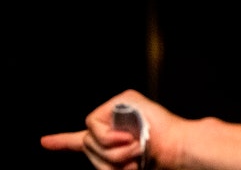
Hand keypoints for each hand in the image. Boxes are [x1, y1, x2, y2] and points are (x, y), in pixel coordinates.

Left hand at [41, 89, 181, 169]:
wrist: (173, 148)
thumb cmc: (155, 160)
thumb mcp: (121, 166)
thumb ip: (104, 162)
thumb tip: (84, 144)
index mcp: (114, 138)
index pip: (83, 139)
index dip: (62, 141)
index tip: (45, 142)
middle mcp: (114, 121)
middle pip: (86, 144)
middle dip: (104, 159)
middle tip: (131, 160)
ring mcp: (119, 108)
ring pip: (89, 137)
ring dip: (110, 152)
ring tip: (135, 149)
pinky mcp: (123, 99)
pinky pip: (95, 124)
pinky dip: (109, 138)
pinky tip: (130, 137)